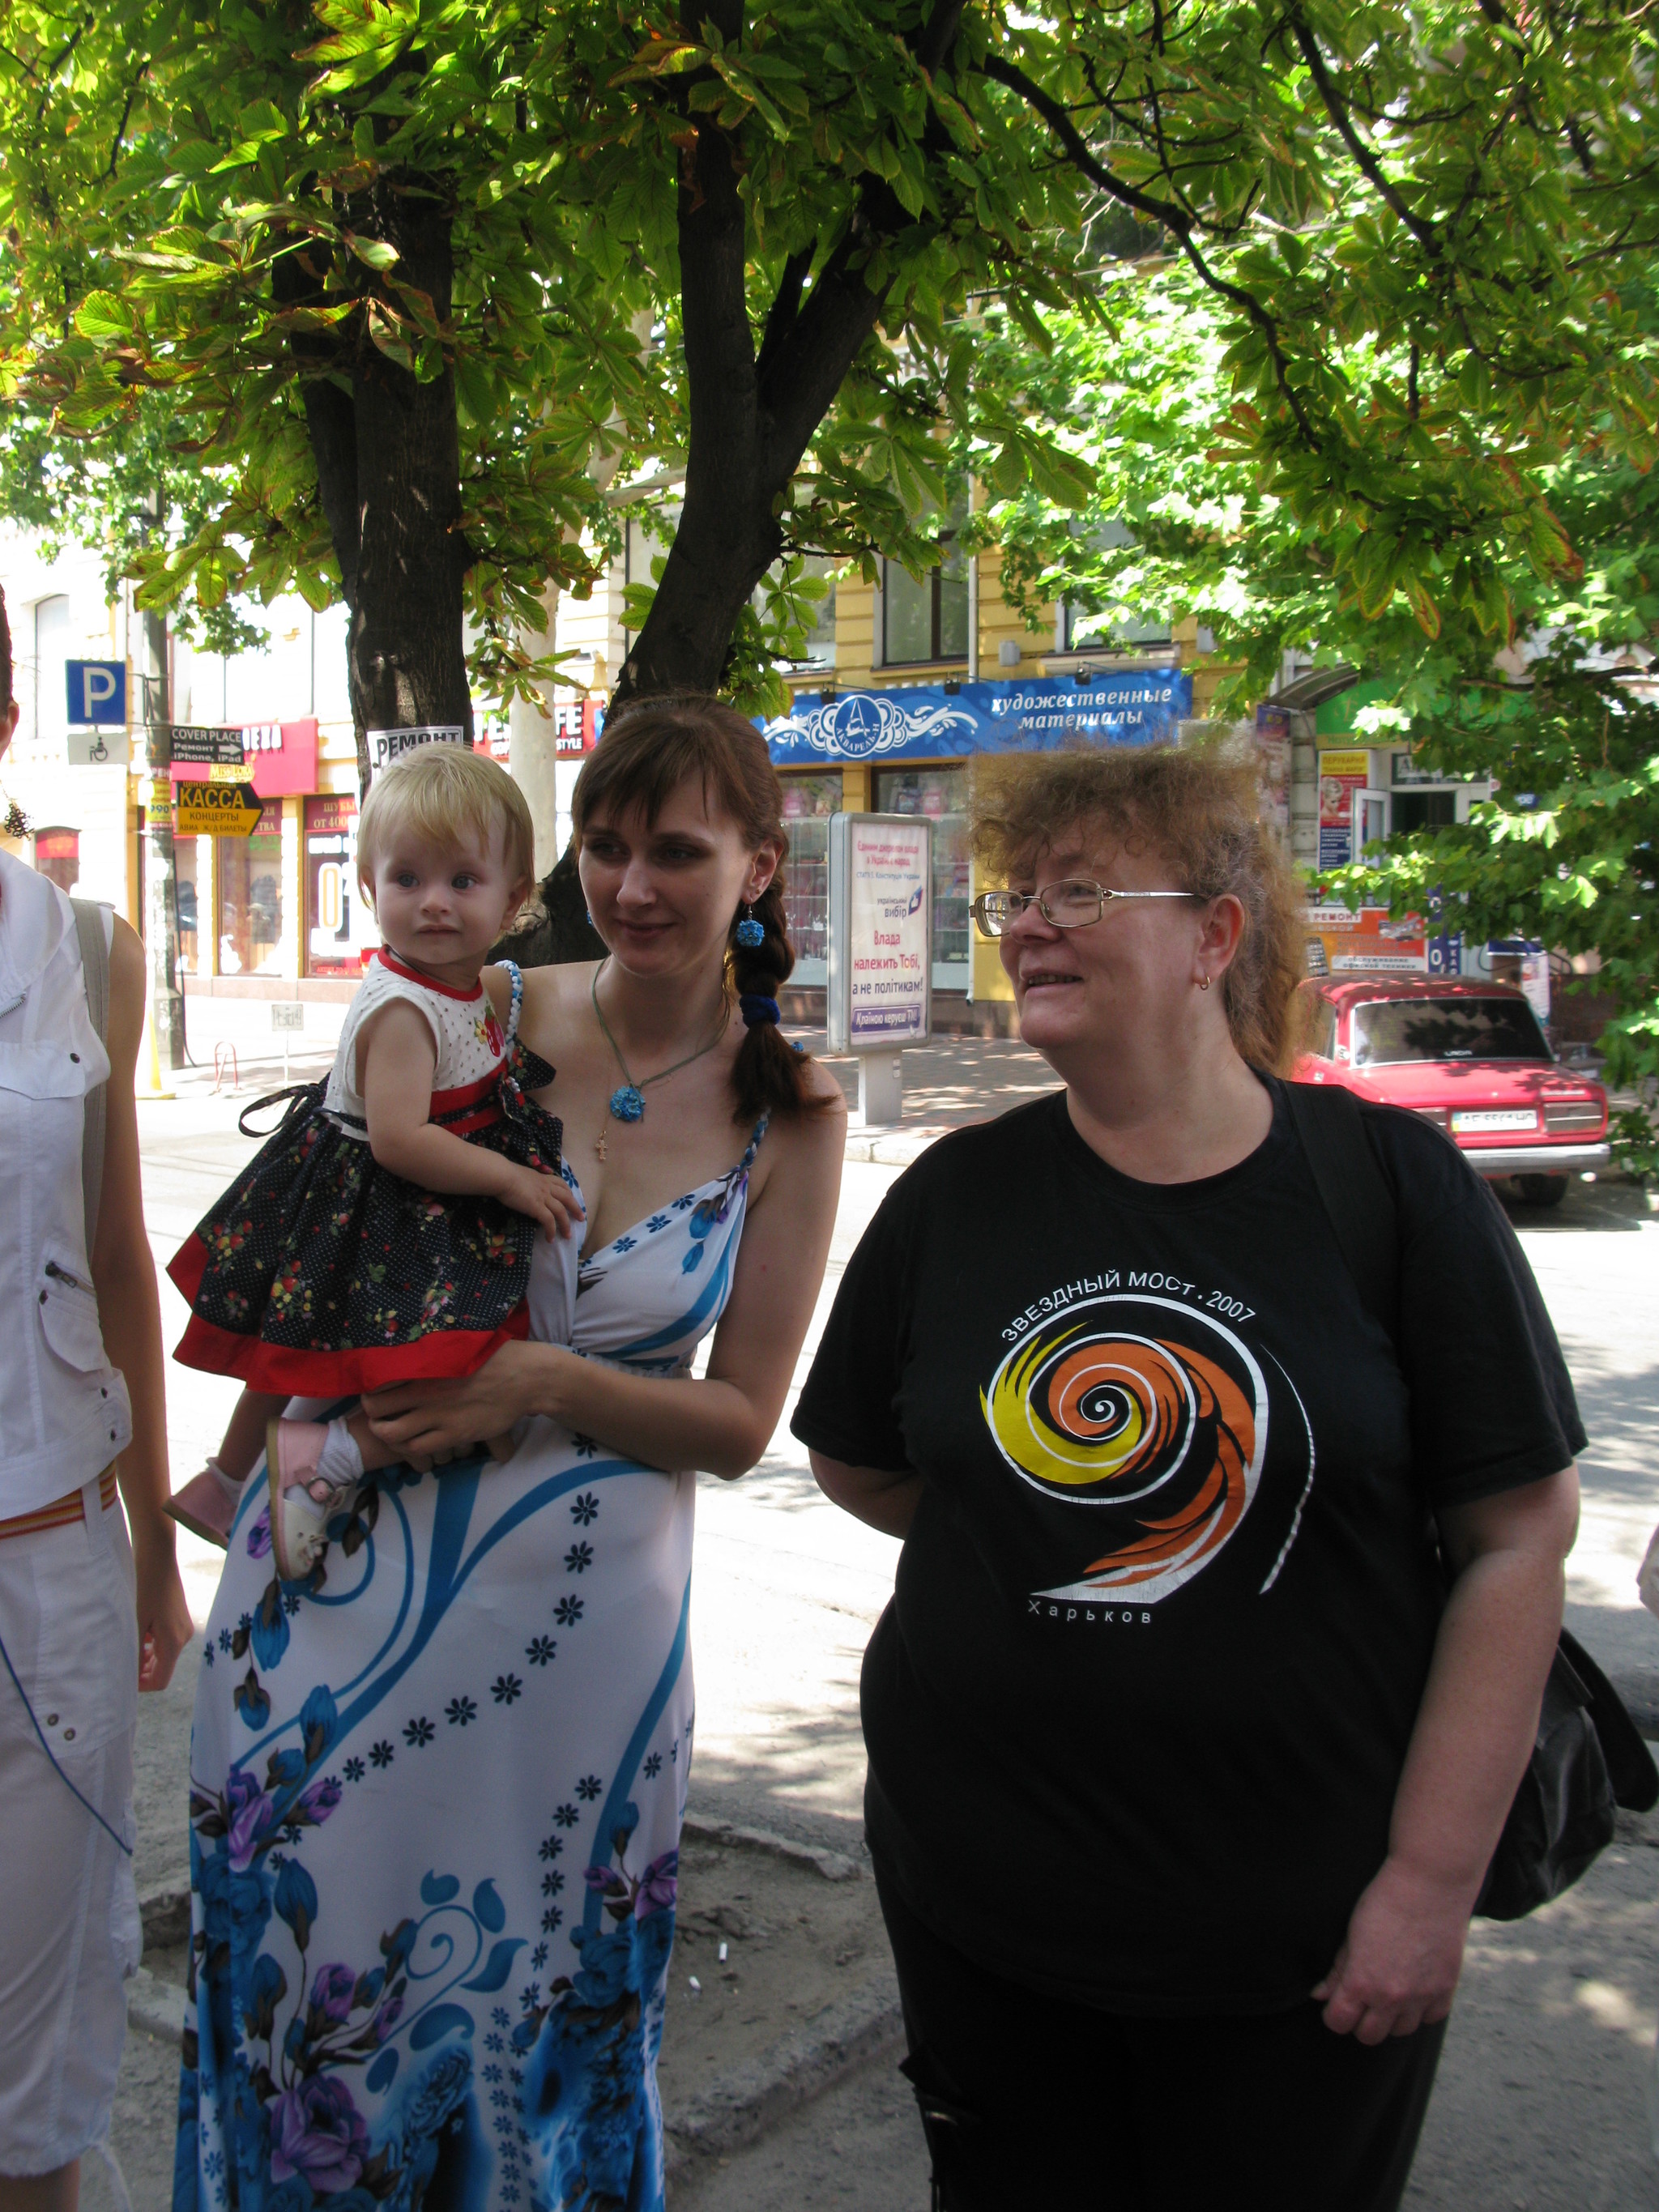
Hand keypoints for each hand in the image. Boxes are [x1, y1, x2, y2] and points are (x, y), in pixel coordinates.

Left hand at [130, 1518, 192, 1691]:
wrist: (156, 1555)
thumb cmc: (143, 1587)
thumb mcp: (134, 1623)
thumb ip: (133, 1652)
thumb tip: (127, 1676)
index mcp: (173, 1642)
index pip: (161, 1680)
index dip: (141, 1685)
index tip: (122, 1677)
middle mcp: (183, 1637)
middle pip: (163, 1668)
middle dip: (142, 1671)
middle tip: (120, 1662)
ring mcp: (183, 1627)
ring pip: (163, 1654)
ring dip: (145, 1657)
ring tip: (126, 1646)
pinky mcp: (179, 1617)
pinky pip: (165, 1641)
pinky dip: (150, 1644)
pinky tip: (137, 1633)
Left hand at [361, 1341, 561, 1467]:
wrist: (525, 1378)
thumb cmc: (495, 1357)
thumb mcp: (460, 1346)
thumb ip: (435, 1350)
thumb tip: (420, 1339)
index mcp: (425, 1366)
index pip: (378, 1381)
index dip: (369, 1390)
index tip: (373, 1393)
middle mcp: (426, 1391)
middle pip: (377, 1410)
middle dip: (372, 1415)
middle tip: (377, 1416)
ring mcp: (438, 1415)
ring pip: (393, 1435)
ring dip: (386, 1436)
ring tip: (391, 1433)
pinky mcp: (453, 1433)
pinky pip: (419, 1448)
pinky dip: (409, 1449)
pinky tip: (414, 1444)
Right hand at [496, 1162, 582, 1239]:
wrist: (502, 1176)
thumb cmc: (505, 1174)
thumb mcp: (521, 1174)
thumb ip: (527, 1181)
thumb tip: (522, 1186)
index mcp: (542, 1178)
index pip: (561, 1184)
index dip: (568, 1192)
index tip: (572, 1198)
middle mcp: (546, 1187)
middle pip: (567, 1198)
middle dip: (576, 1209)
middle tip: (581, 1219)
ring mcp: (543, 1197)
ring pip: (561, 1212)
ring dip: (565, 1225)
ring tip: (567, 1236)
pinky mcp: (537, 1207)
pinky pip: (549, 1221)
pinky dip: (551, 1230)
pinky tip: (550, 1238)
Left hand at [1312, 1856, 1472, 2042]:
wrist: (1430, 1883)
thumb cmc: (1384, 1901)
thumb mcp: (1351, 1932)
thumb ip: (1337, 1969)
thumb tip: (1320, 1995)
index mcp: (1361, 1982)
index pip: (1339, 2023)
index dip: (1334, 2014)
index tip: (1337, 2002)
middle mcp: (1391, 1997)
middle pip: (1369, 2036)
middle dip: (1360, 2020)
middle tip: (1362, 1998)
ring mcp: (1421, 1997)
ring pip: (1401, 2031)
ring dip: (1392, 2017)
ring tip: (1389, 1990)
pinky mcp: (1446, 1990)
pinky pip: (1430, 2018)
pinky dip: (1421, 2009)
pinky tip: (1415, 1988)